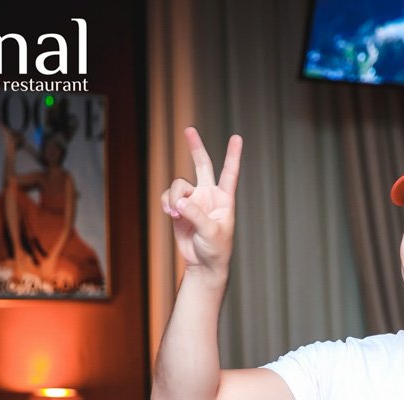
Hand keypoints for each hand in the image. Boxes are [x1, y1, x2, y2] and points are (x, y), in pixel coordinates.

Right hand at [160, 128, 241, 277]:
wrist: (203, 264)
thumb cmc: (216, 249)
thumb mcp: (210, 232)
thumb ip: (196, 214)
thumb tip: (179, 201)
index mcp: (224, 199)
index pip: (229, 173)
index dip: (233, 155)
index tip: (237, 137)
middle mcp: (208, 196)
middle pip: (202, 165)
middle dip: (195, 147)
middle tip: (189, 129)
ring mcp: (193, 201)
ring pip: (178, 185)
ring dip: (173, 196)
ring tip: (174, 213)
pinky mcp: (179, 208)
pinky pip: (168, 197)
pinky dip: (166, 203)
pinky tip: (169, 213)